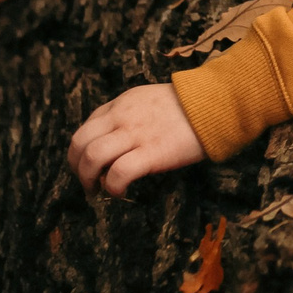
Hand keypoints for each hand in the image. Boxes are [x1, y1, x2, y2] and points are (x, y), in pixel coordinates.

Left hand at [68, 83, 206, 199]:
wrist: (216, 103)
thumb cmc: (188, 106)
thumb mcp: (149, 99)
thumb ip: (129, 114)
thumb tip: (117, 140)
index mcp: (121, 104)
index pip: (86, 127)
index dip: (81, 152)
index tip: (89, 167)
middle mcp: (121, 117)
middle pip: (79, 142)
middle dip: (76, 167)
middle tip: (88, 183)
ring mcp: (135, 135)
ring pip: (92, 157)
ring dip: (88, 179)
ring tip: (98, 191)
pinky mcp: (152, 152)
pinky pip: (119, 173)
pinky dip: (113, 187)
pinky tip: (121, 193)